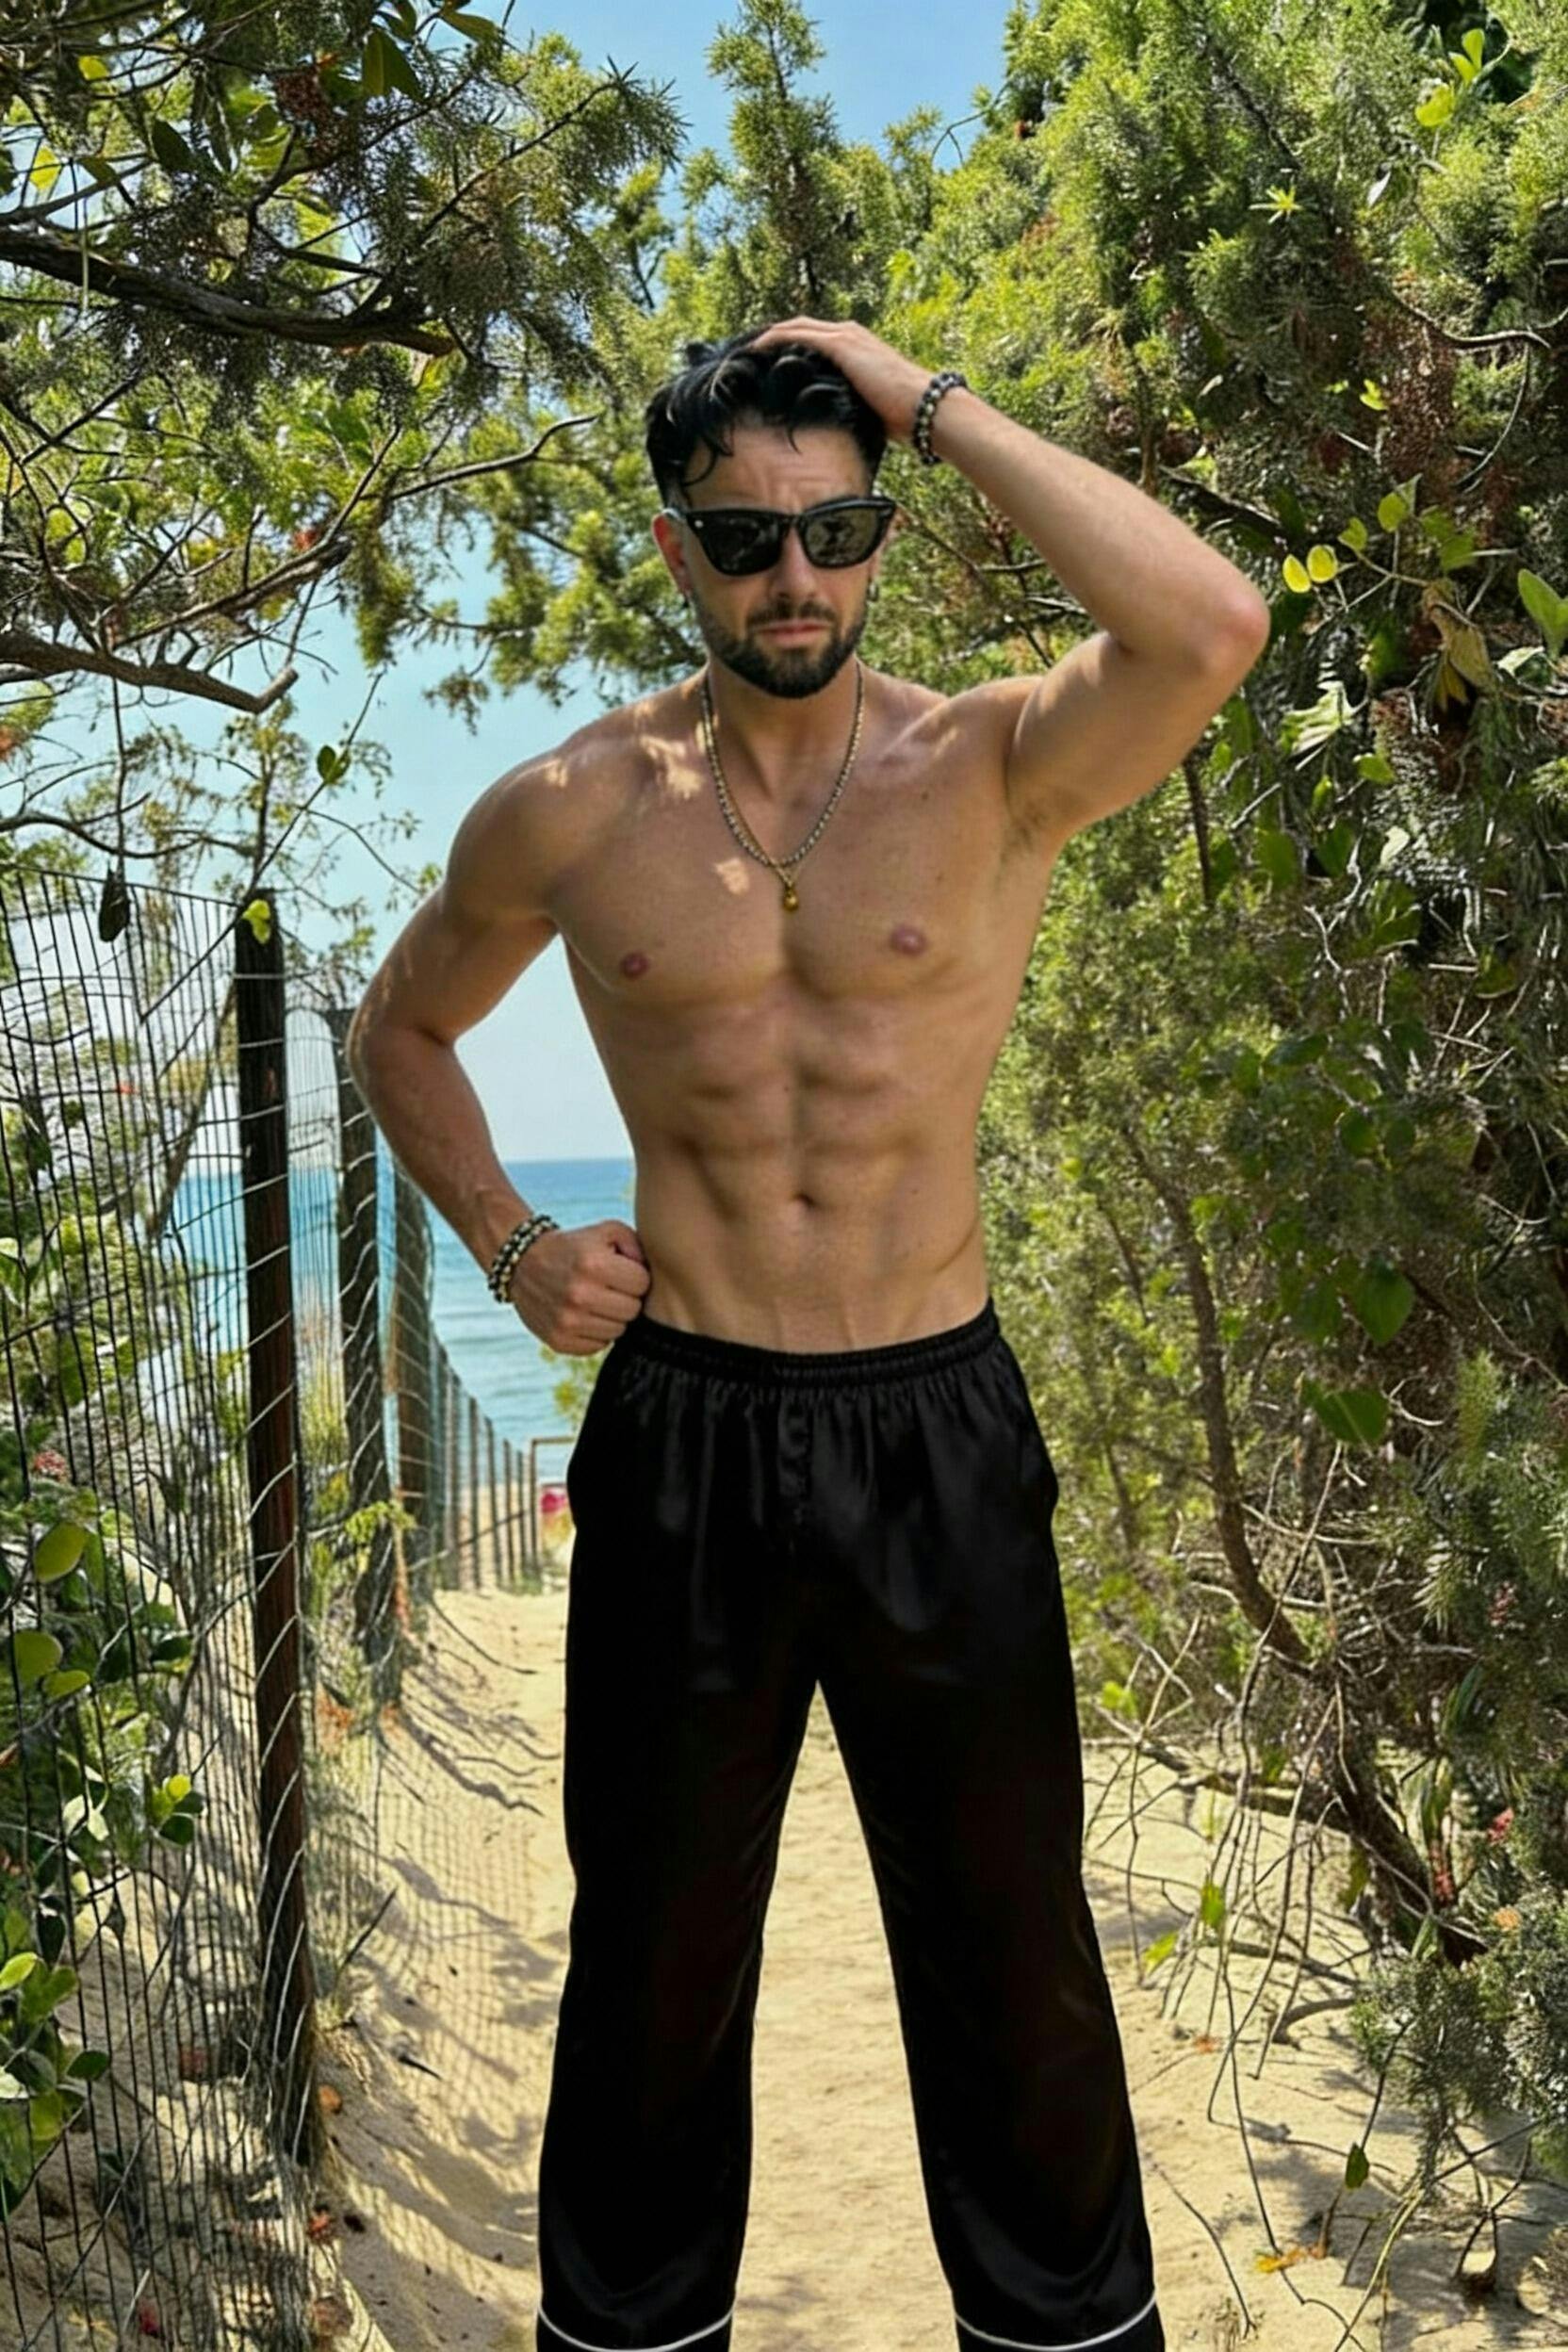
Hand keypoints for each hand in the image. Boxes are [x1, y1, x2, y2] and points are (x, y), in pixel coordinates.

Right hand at [508, 1220, 651, 1354]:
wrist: (523, 1263)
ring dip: (612, 1317)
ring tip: (596, 1300)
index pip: (643, 1283)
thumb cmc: (575, 1246)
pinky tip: (584, 1315)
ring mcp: (567, 1321)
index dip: (636, 1276)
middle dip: (626, 1298)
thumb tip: (649, 1275)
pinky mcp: (558, 1340)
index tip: (622, 1272)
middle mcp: (579, 1295)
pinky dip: (595, 1333)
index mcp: (593, 1264)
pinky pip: (598, 1346)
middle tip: (610, 1288)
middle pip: (633, 1310)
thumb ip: (636, 1246)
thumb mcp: (606, 1231)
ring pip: (618, 1331)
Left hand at [745, 317, 938, 446]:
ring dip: (767, 336)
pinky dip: (774, 339)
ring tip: (743, 349)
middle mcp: (848, 333)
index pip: (812, 339)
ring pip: (795, 327)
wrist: (923, 407)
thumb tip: (830, 424)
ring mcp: (844, 336)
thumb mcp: (866, 407)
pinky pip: (797, 335)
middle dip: (771, 337)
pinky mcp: (841, 344)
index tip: (762, 360)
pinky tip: (754, 350)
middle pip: (799, 328)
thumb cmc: (902, 415)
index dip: (786, 346)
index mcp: (855, 346)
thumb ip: (847, 404)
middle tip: (744, 351)